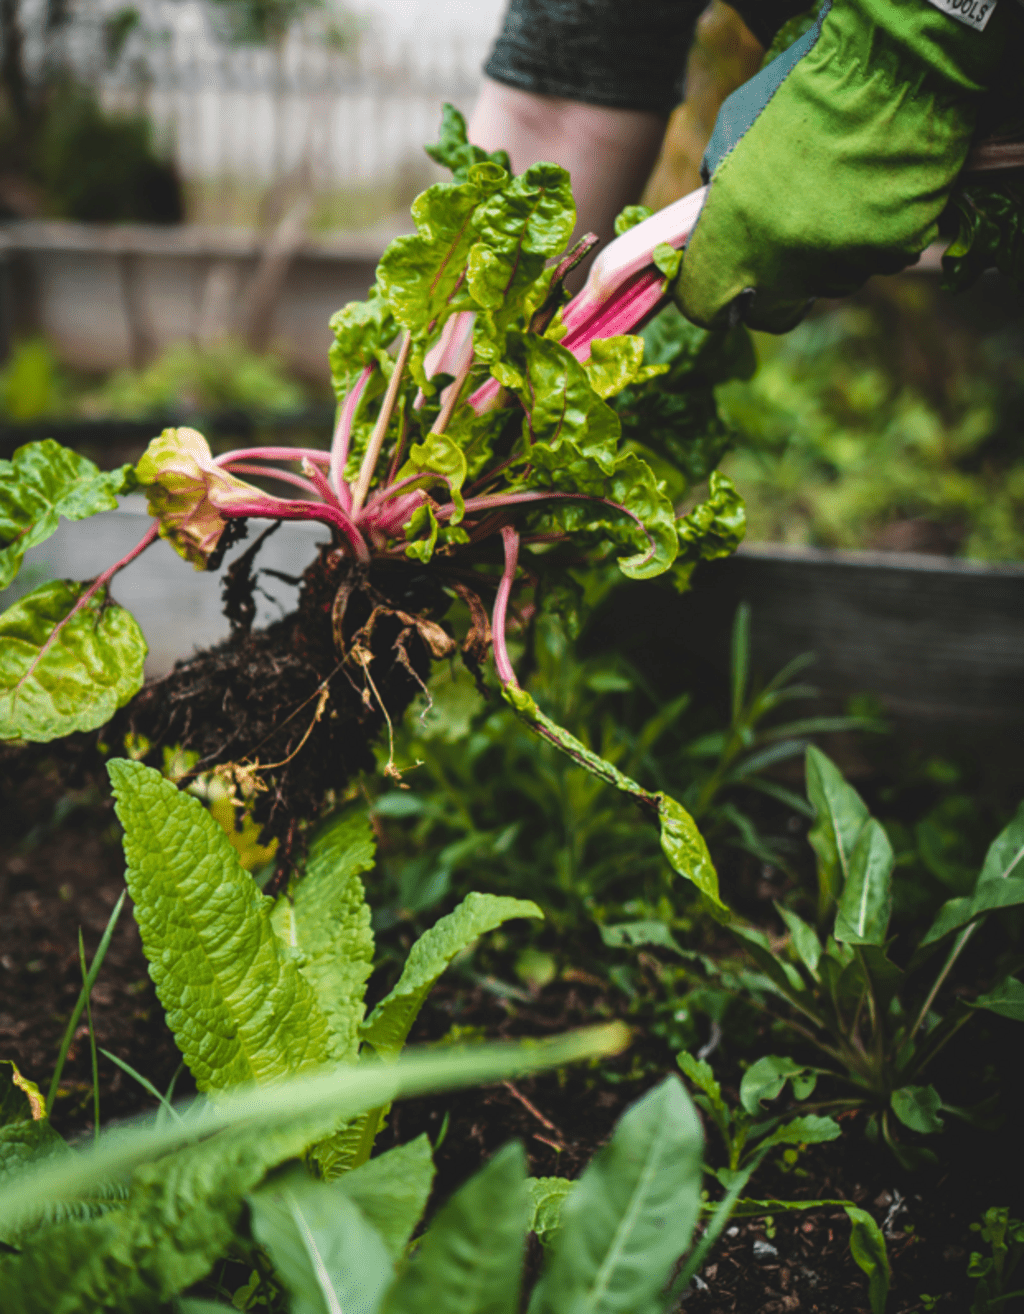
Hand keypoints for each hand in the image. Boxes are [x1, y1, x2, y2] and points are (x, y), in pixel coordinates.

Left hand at [674, 0, 1021, 332]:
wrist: (888, 64)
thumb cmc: (800, 92)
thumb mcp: (730, 138)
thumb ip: (718, 195)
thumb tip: (714, 225)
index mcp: (734, 238)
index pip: (704, 306)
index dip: (708, 294)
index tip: (717, 281)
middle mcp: (785, 265)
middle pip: (772, 313)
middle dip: (770, 292)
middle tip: (779, 250)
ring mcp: (844, 264)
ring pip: (829, 283)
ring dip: (827, 255)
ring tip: (837, 194)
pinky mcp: (893, 252)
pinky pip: (877, 259)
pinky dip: (875, 235)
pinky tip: (874, 189)